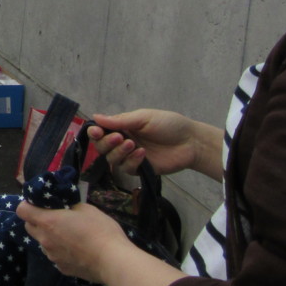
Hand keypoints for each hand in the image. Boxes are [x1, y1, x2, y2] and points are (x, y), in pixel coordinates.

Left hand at [15, 200, 129, 284]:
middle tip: (55, 219)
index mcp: (47, 222)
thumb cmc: (100, 230)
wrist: (113, 261)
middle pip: (30, 227)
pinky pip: (55, 256)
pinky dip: (61, 252)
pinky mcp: (62, 269)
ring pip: (43, 243)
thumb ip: (69, 207)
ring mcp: (52, 256)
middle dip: (37, 221)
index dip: (28, 205)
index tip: (39, 204)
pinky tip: (78, 252)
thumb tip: (65, 210)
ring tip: (70, 237)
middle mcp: (44, 240)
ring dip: (50, 238)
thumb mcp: (86, 209)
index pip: (22, 210)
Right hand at [88, 109, 203, 177]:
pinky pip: (126, 168)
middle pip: (102, 147)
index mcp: (122, 127)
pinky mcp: (140, 169)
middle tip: (119, 137)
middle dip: (106, 143)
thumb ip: (120, 120)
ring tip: (133, 145)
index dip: (94, 132)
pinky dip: (132, 161)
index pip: (100, 132)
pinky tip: (142, 154)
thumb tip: (95, 116)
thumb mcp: (144, 118)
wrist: (191, 142)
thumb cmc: (168, 124)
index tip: (95, 131)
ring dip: (119, 152)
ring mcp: (130, 157)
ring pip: (112, 159)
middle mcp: (122, 142)